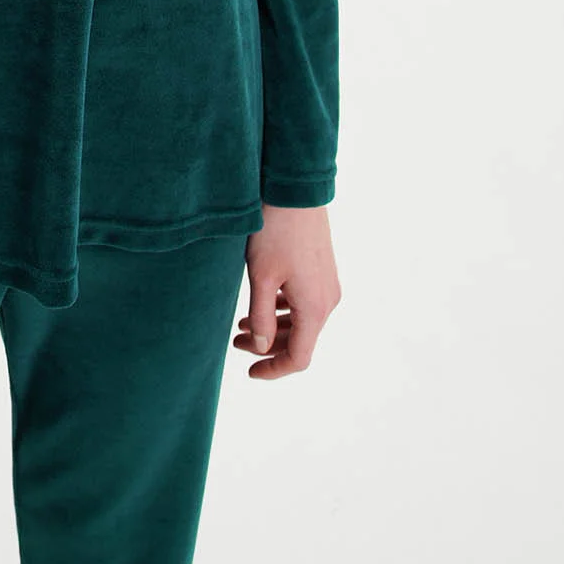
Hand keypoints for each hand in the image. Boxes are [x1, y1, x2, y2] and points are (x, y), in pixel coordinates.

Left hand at [233, 204, 340, 378]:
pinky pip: (305, 302)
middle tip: (235, 341)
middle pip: (300, 340)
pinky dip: (283, 310)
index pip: (299, 358)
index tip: (250, 373)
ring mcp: (327, 284)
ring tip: (240, 323)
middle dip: (268, 346)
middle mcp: (328, 301)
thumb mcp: (262, 276)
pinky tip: (261, 302)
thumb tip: (261, 348)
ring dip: (274, 327)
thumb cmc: (275, 231)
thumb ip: (261, 317)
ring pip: (302, 321)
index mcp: (315, 308)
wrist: (295, 190)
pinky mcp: (322, 270)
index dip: (274, 370)